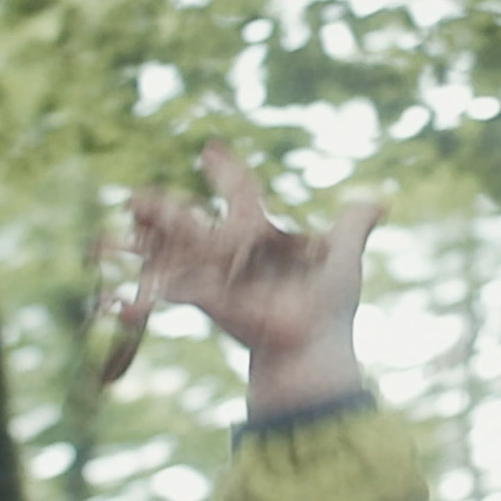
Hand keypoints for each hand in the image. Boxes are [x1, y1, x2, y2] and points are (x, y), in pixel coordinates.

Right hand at [122, 140, 382, 415]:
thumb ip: (352, 228)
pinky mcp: (208, 300)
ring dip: (148, 234)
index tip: (210, 151)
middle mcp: (234, 256)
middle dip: (164, 209)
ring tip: (119, 221)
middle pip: (193, 223)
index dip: (225, 173)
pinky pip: (173, 285)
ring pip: (176, 246)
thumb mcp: (343, 261)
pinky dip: (150, 284)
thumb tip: (381, 202)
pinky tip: (125, 284)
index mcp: (262, 237)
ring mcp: (217, 278)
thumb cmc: (329, 309)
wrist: (315, 349)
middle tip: (137, 193)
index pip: (240, 194)